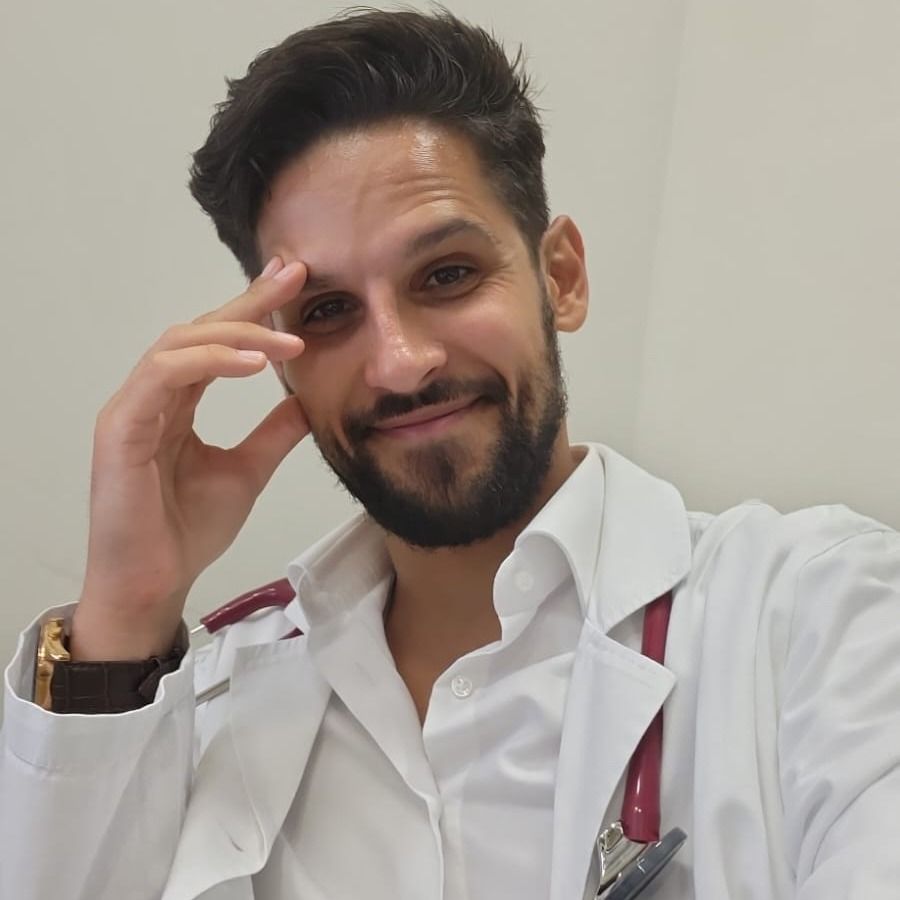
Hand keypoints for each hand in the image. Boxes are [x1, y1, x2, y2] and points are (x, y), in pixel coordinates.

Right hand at [71, 257, 308, 660]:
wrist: (155, 583)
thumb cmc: (187, 531)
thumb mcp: (248, 470)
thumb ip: (273, 432)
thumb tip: (309, 399)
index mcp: (178, 404)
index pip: (218, 344)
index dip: (254, 310)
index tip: (295, 284)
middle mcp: (153, 396)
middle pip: (199, 330)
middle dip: (248, 302)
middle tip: (293, 276)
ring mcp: (133, 408)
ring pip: (180, 344)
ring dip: (237, 335)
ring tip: (288, 343)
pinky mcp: (121, 427)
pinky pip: (165, 375)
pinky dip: (209, 362)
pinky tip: (254, 364)